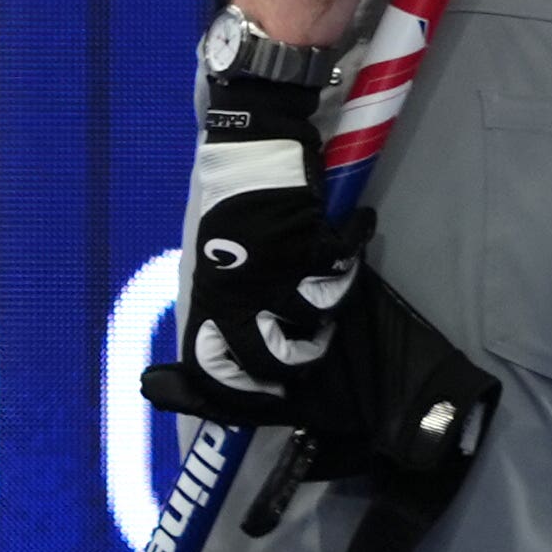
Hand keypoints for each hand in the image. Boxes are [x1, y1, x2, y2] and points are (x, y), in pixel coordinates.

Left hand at [143, 70, 370, 431]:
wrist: (248, 152)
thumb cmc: (230, 218)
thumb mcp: (212, 271)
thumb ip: (219, 314)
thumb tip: (195, 369)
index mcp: (210, 302)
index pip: (213, 372)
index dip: (241, 397)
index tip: (271, 400)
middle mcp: (237, 294)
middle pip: (273, 358)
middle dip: (302, 357)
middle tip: (316, 338)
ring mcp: (272, 268)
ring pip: (317, 312)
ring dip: (334, 294)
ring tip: (333, 275)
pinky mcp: (304, 238)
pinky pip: (342, 259)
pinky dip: (355, 240)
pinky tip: (356, 227)